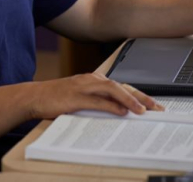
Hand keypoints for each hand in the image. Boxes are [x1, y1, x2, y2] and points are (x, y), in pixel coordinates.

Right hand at [25, 73, 162, 119]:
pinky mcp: (76, 97)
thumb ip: (100, 102)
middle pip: (122, 86)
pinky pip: (98, 100)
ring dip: (129, 100)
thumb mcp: (82, 99)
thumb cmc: (57, 99)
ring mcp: (84, 87)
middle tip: (157, 108)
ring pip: (113, 90)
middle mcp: (92, 80)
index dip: (140, 95)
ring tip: (143, 110)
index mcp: (95, 80)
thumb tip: (120, 112)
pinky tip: (121, 111)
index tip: (154, 105)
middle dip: (141, 97)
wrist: (35, 96)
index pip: (122, 86)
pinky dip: (111, 105)